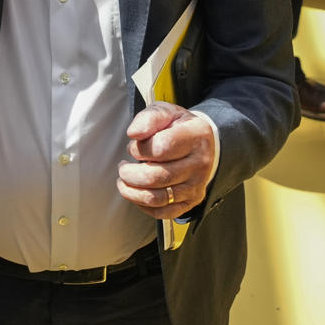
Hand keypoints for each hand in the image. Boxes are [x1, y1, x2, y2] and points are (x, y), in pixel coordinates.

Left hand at [117, 102, 216, 219]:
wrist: (201, 143)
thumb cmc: (178, 127)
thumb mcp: (166, 112)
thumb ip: (149, 118)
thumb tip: (134, 133)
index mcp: (196, 136)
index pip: (162, 147)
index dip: (140, 149)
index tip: (133, 146)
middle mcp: (200, 163)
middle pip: (157, 177)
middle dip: (130, 174)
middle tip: (123, 167)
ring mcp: (196, 185)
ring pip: (157, 198)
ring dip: (132, 191)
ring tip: (125, 180)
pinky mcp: (191, 201)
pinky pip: (162, 212)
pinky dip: (143, 206)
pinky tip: (138, 192)